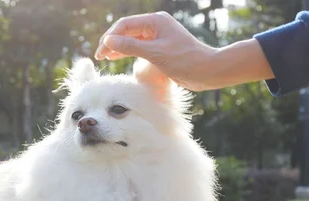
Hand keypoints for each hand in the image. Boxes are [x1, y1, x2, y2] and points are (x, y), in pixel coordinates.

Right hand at [94, 11, 219, 91]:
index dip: (110, 37)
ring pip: (133, 39)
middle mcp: (156, 26)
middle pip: (127, 30)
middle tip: (100, 56)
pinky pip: (141, 47)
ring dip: (119, 46)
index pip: (125, 25)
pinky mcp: (162, 48)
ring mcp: (159, 36)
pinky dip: (129, 51)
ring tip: (106, 57)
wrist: (208, 71)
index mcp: (155, 21)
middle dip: (112, 41)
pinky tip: (120, 57)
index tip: (101, 53)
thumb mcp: (155, 53)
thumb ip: (130, 46)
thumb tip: (108, 40)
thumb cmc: (185, 60)